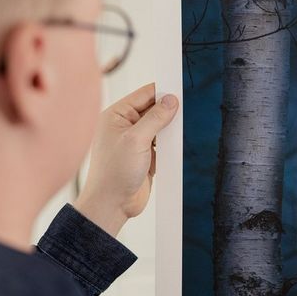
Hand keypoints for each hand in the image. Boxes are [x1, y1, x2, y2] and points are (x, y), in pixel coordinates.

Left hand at [73, 83, 178, 236]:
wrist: (112, 205)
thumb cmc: (113, 173)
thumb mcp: (136, 140)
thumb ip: (155, 118)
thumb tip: (171, 101)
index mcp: (116, 115)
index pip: (144, 94)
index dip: (163, 91)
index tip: (181, 90)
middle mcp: (125, 126)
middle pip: (154, 110)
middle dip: (169, 112)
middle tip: (184, 113)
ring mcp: (135, 142)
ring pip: (160, 128)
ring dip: (170, 131)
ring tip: (179, 133)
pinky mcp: (145, 157)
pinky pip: (163, 145)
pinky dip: (170, 146)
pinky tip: (176, 149)